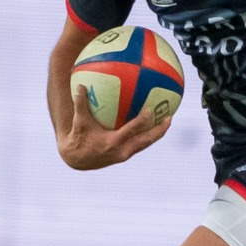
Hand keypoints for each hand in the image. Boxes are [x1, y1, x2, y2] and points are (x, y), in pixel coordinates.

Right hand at [57, 97, 171, 169]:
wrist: (76, 159)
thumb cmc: (78, 138)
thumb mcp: (79, 121)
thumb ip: (80, 104)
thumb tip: (81, 85)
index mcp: (112, 143)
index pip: (131, 131)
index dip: (142, 122)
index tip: (150, 110)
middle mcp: (122, 151)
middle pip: (147, 141)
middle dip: (159, 130)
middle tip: (169, 118)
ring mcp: (125, 154)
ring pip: (146, 143)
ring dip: (157, 133)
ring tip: (167, 120)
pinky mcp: (125, 155)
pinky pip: (141, 144)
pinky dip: (148, 134)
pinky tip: (152, 124)